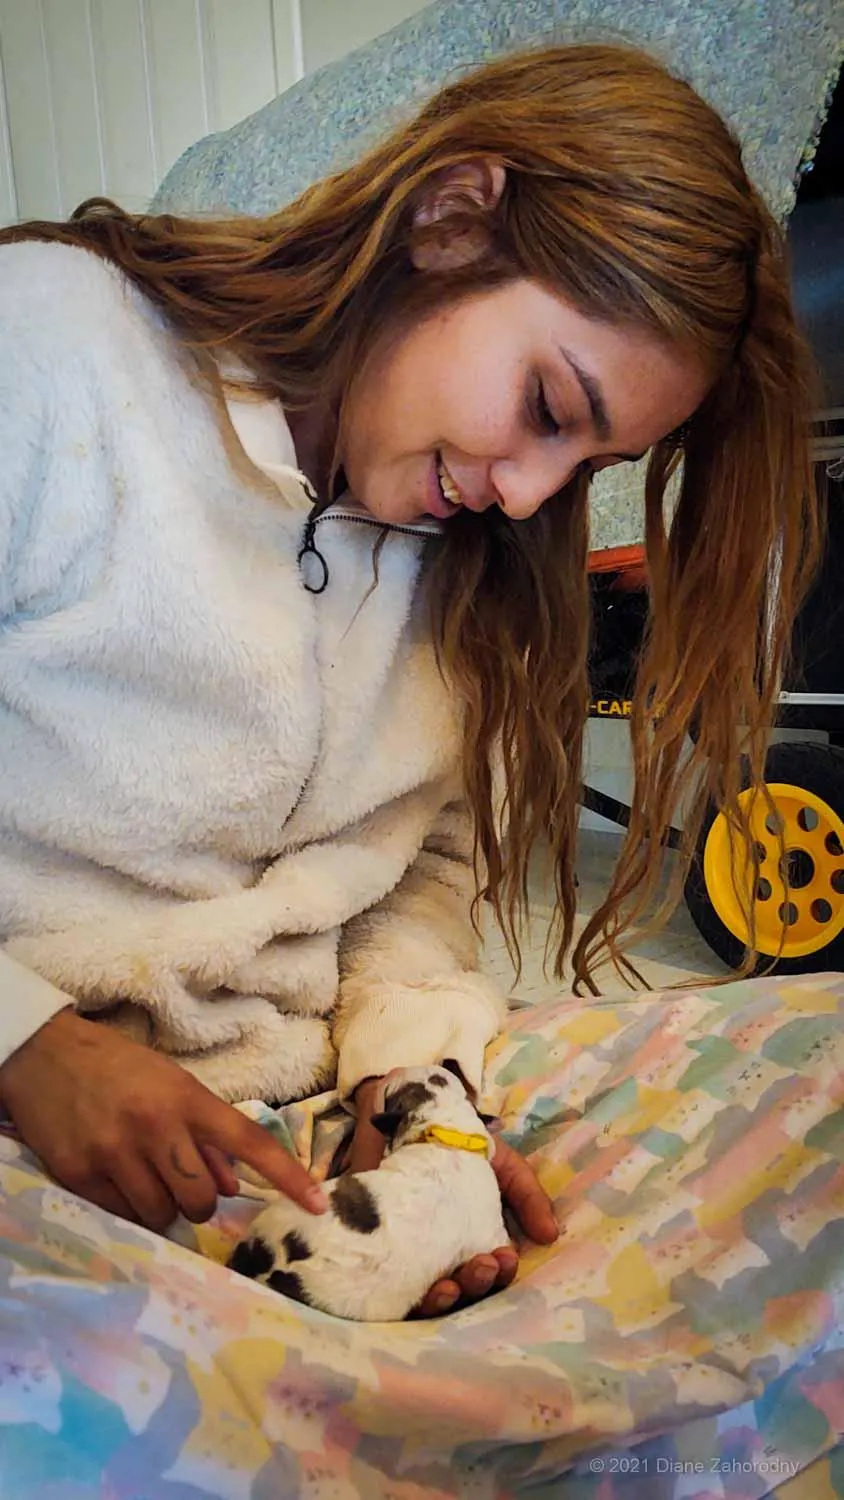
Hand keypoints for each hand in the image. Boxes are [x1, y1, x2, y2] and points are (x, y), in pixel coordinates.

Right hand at [0, 1009, 327, 1231]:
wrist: (45, 1054)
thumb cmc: (120, 1069)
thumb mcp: (172, 1085)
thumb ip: (205, 1134)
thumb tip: (232, 1186)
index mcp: (187, 1098)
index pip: (248, 1142)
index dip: (287, 1176)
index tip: (319, 1204)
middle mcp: (156, 1127)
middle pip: (201, 1200)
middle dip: (196, 1201)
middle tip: (178, 1180)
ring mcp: (116, 1154)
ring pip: (161, 1215)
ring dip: (161, 1206)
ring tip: (143, 1176)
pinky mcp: (80, 1175)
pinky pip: (122, 1215)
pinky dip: (127, 1207)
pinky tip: (116, 1177)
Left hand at [349, 1076, 557, 1316]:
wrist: (403, 1111)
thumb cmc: (457, 1144)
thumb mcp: (502, 1164)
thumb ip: (528, 1194)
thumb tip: (551, 1236)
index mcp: (474, 1243)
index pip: (490, 1274)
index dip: (500, 1276)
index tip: (506, 1257)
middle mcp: (442, 1256)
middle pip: (462, 1290)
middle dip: (476, 1286)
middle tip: (484, 1265)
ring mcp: (406, 1255)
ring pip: (426, 1298)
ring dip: (443, 1300)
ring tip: (450, 1285)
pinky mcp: (373, 1250)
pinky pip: (384, 1289)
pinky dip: (399, 1297)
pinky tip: (411, 1284)